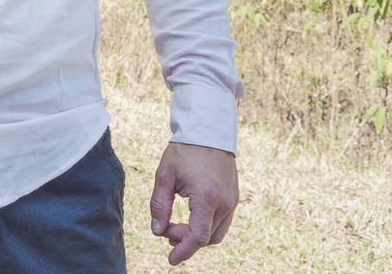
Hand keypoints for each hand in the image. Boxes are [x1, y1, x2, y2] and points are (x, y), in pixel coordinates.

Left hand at [149, 142, 237, 265]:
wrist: (208, 132)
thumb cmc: (184, 151)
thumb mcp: (165, 175)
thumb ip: (159, 205)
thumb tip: (157, 230)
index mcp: (207, 197)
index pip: (198, 237)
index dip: (184, 250)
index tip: (170, 260)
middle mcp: (225, 203)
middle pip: (206, 238)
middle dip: (184, 240)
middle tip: (165, 230)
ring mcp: (233, 201)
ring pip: (216, 233)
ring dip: (196, 236)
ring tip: (176, 228)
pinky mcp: (234, 198)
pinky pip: (222, 222)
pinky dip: (206, 227)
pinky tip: (190, 219)